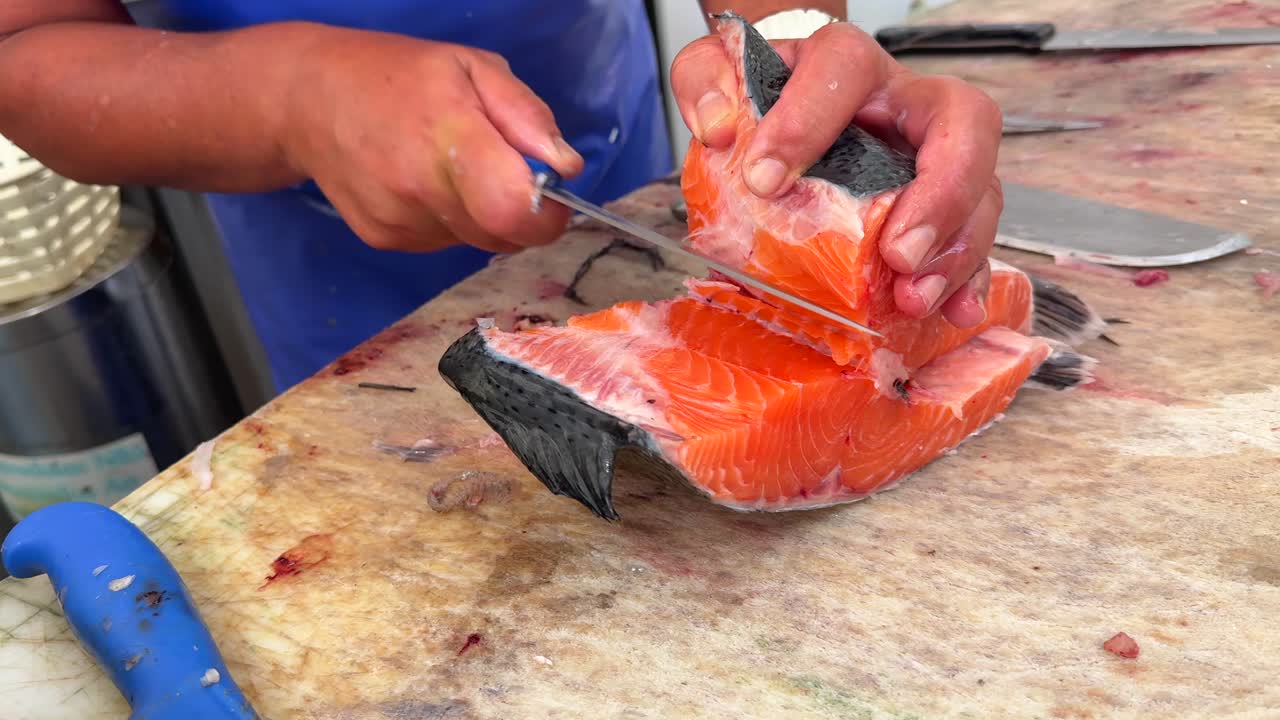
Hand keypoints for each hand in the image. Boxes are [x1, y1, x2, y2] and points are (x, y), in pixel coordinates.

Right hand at [282, 26, 583, 253]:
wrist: (307, 99)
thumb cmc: (397, 75)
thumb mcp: (472, 68)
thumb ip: (526, 116)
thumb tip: (566, 167)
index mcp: (449, 137)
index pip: (515, 211)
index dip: (547, 214)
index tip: (551, 196)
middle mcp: (421, 188)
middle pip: (503, 235)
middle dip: (519, 212)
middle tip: (501, 171)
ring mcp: (400, 221)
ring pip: (476, 242)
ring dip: (482, 215)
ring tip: (452, 167)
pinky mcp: (385, 240)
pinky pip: (445, 242)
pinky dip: (451, 220)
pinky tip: (425, 183)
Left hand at [670, 21, 1002, 328]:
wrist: (787, 124)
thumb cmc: (763, 102)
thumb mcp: (717, 76)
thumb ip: (705, 83)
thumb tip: (719, 126)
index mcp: (846, 65)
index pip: (845, 65)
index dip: (808, 119)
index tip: (765, 179)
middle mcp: (907, 105)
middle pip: (965, 121)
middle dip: (941, 191)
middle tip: (896, 253)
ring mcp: (934, 157)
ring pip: (982, 188)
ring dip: (955, 250)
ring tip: (912, 295)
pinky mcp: (942, 208)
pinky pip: (974, 238)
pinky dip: (968, 278)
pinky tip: (954, 310)